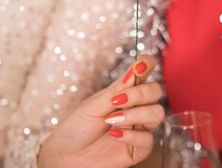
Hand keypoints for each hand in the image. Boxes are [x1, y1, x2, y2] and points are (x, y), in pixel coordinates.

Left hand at [39, 55, 164, 167]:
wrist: (64, 156)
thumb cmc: (76, 128)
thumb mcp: (93, 106)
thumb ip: (117, 91)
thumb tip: (136, 69)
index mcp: (125, 90)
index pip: (145, 70)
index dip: (147, 64)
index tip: (139, 67)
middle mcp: (136, 106)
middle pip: (156, 91)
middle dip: (140, 94)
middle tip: (117, 101)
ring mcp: (139, 127)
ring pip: (157, 114)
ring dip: (135, 115)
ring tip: (111, 121)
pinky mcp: (139, 148)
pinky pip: (148, 139)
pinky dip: (131, 136)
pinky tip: (114, 135)